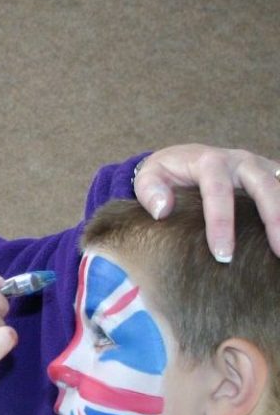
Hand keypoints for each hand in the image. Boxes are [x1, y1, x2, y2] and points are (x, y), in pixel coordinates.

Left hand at [133, 144, 279, 260]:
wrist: (181, 159)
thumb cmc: (164, 174)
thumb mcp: (147, 178)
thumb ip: (149, 192)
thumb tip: (163, 211)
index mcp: (209, 161)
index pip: (218, 191)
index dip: (222, 223)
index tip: (223, 254)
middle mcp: (240, 161)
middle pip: (263, 186)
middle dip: (273, 218)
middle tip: (278, 251)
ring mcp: (259, 167)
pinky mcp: (269, 176)